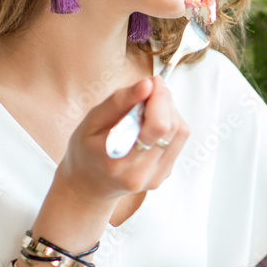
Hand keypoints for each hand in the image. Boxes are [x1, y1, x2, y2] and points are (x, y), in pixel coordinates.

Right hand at [58, 76, 190, 202]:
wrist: (89, 185)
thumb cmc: (87, 150)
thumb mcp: (92, 121)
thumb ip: (119, 101)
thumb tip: (148, 84)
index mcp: (118, 160)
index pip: (157, 125)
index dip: (160, 98)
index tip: (152, 82)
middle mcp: (140, 173)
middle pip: (171, 127)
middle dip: (165, 101)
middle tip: (150, 90)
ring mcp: (155, 176)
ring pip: (180, 132)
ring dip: (170, 111)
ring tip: (149, 107)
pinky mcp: (164, 174)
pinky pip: (179, 141)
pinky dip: (170, 125)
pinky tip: (152, 124)